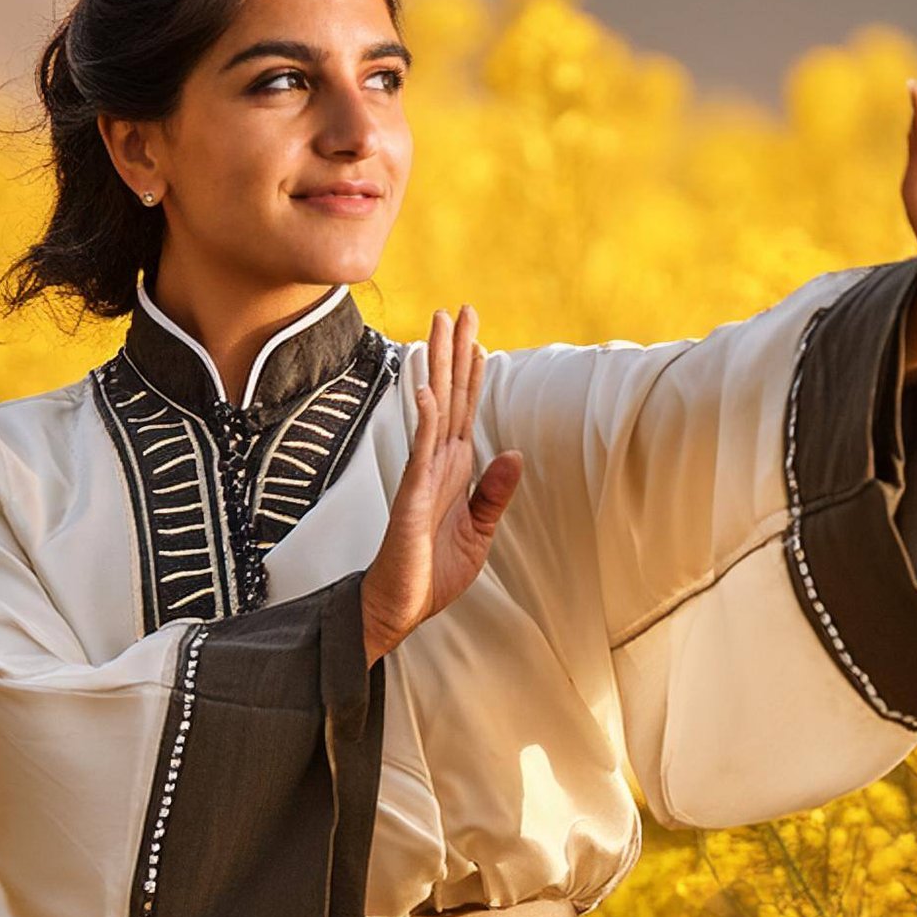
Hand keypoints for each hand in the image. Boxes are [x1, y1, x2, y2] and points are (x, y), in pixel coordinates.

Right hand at [360, 304, 523, 663]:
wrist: (401, 608)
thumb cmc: (433, 572)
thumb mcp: (479, 531)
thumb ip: (495, 492)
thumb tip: (514, 452)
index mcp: (454, 469)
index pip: (466, 410)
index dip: (473, 373)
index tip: (479, 338)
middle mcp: (437, 462)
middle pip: (451, 395)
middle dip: (455, 350)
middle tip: (459, 308)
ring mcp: (423, 474)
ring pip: (435, 408)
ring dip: (437, 365)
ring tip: (438, 325)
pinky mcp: (412, 494)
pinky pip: (421, 449)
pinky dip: (426, 418)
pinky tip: (429, 388)